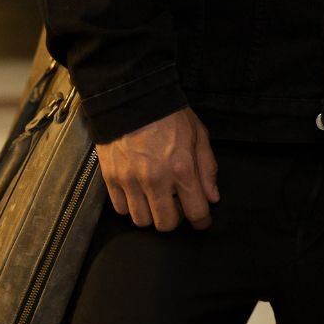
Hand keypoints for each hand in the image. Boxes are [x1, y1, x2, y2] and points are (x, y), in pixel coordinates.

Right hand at [98, 108, 218, 231]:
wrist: (132, 99)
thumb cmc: (170, 115)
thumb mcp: (199, 135)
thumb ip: (207, 169)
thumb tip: (212, 197)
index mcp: (182, 169)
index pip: (195, 211)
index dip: (202, 221)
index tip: (202, 221)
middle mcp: (156, 180)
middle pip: (165, 224)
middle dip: (175, 220)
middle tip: (177, 206)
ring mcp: (130, 181)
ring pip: (141, 221)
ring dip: (151, 215)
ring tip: (156, 199)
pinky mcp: (110, 179)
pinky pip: (120, 209)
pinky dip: (131, 206)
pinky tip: (138, 193)